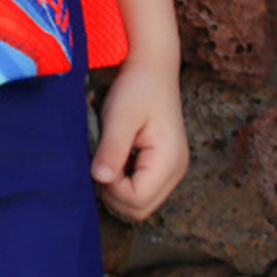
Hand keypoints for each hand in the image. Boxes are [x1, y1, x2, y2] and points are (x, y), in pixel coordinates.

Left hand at [91, 59, 187, 222]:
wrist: (152, 68)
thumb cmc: (137, 88)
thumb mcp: (120, 116)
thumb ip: (112, 149)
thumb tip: (99, 179)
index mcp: (169, 161)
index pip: (137, 200)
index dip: (112, 187)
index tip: (102, 160)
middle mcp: (176, 171)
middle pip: (140, 208)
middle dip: (114, 192)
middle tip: (103, 161)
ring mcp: (171, 170)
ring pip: (139, 203)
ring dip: (117, 188)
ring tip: (109, 157)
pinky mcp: (162, 166)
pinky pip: (141, 188)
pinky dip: (123, 181)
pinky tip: (116, 157)